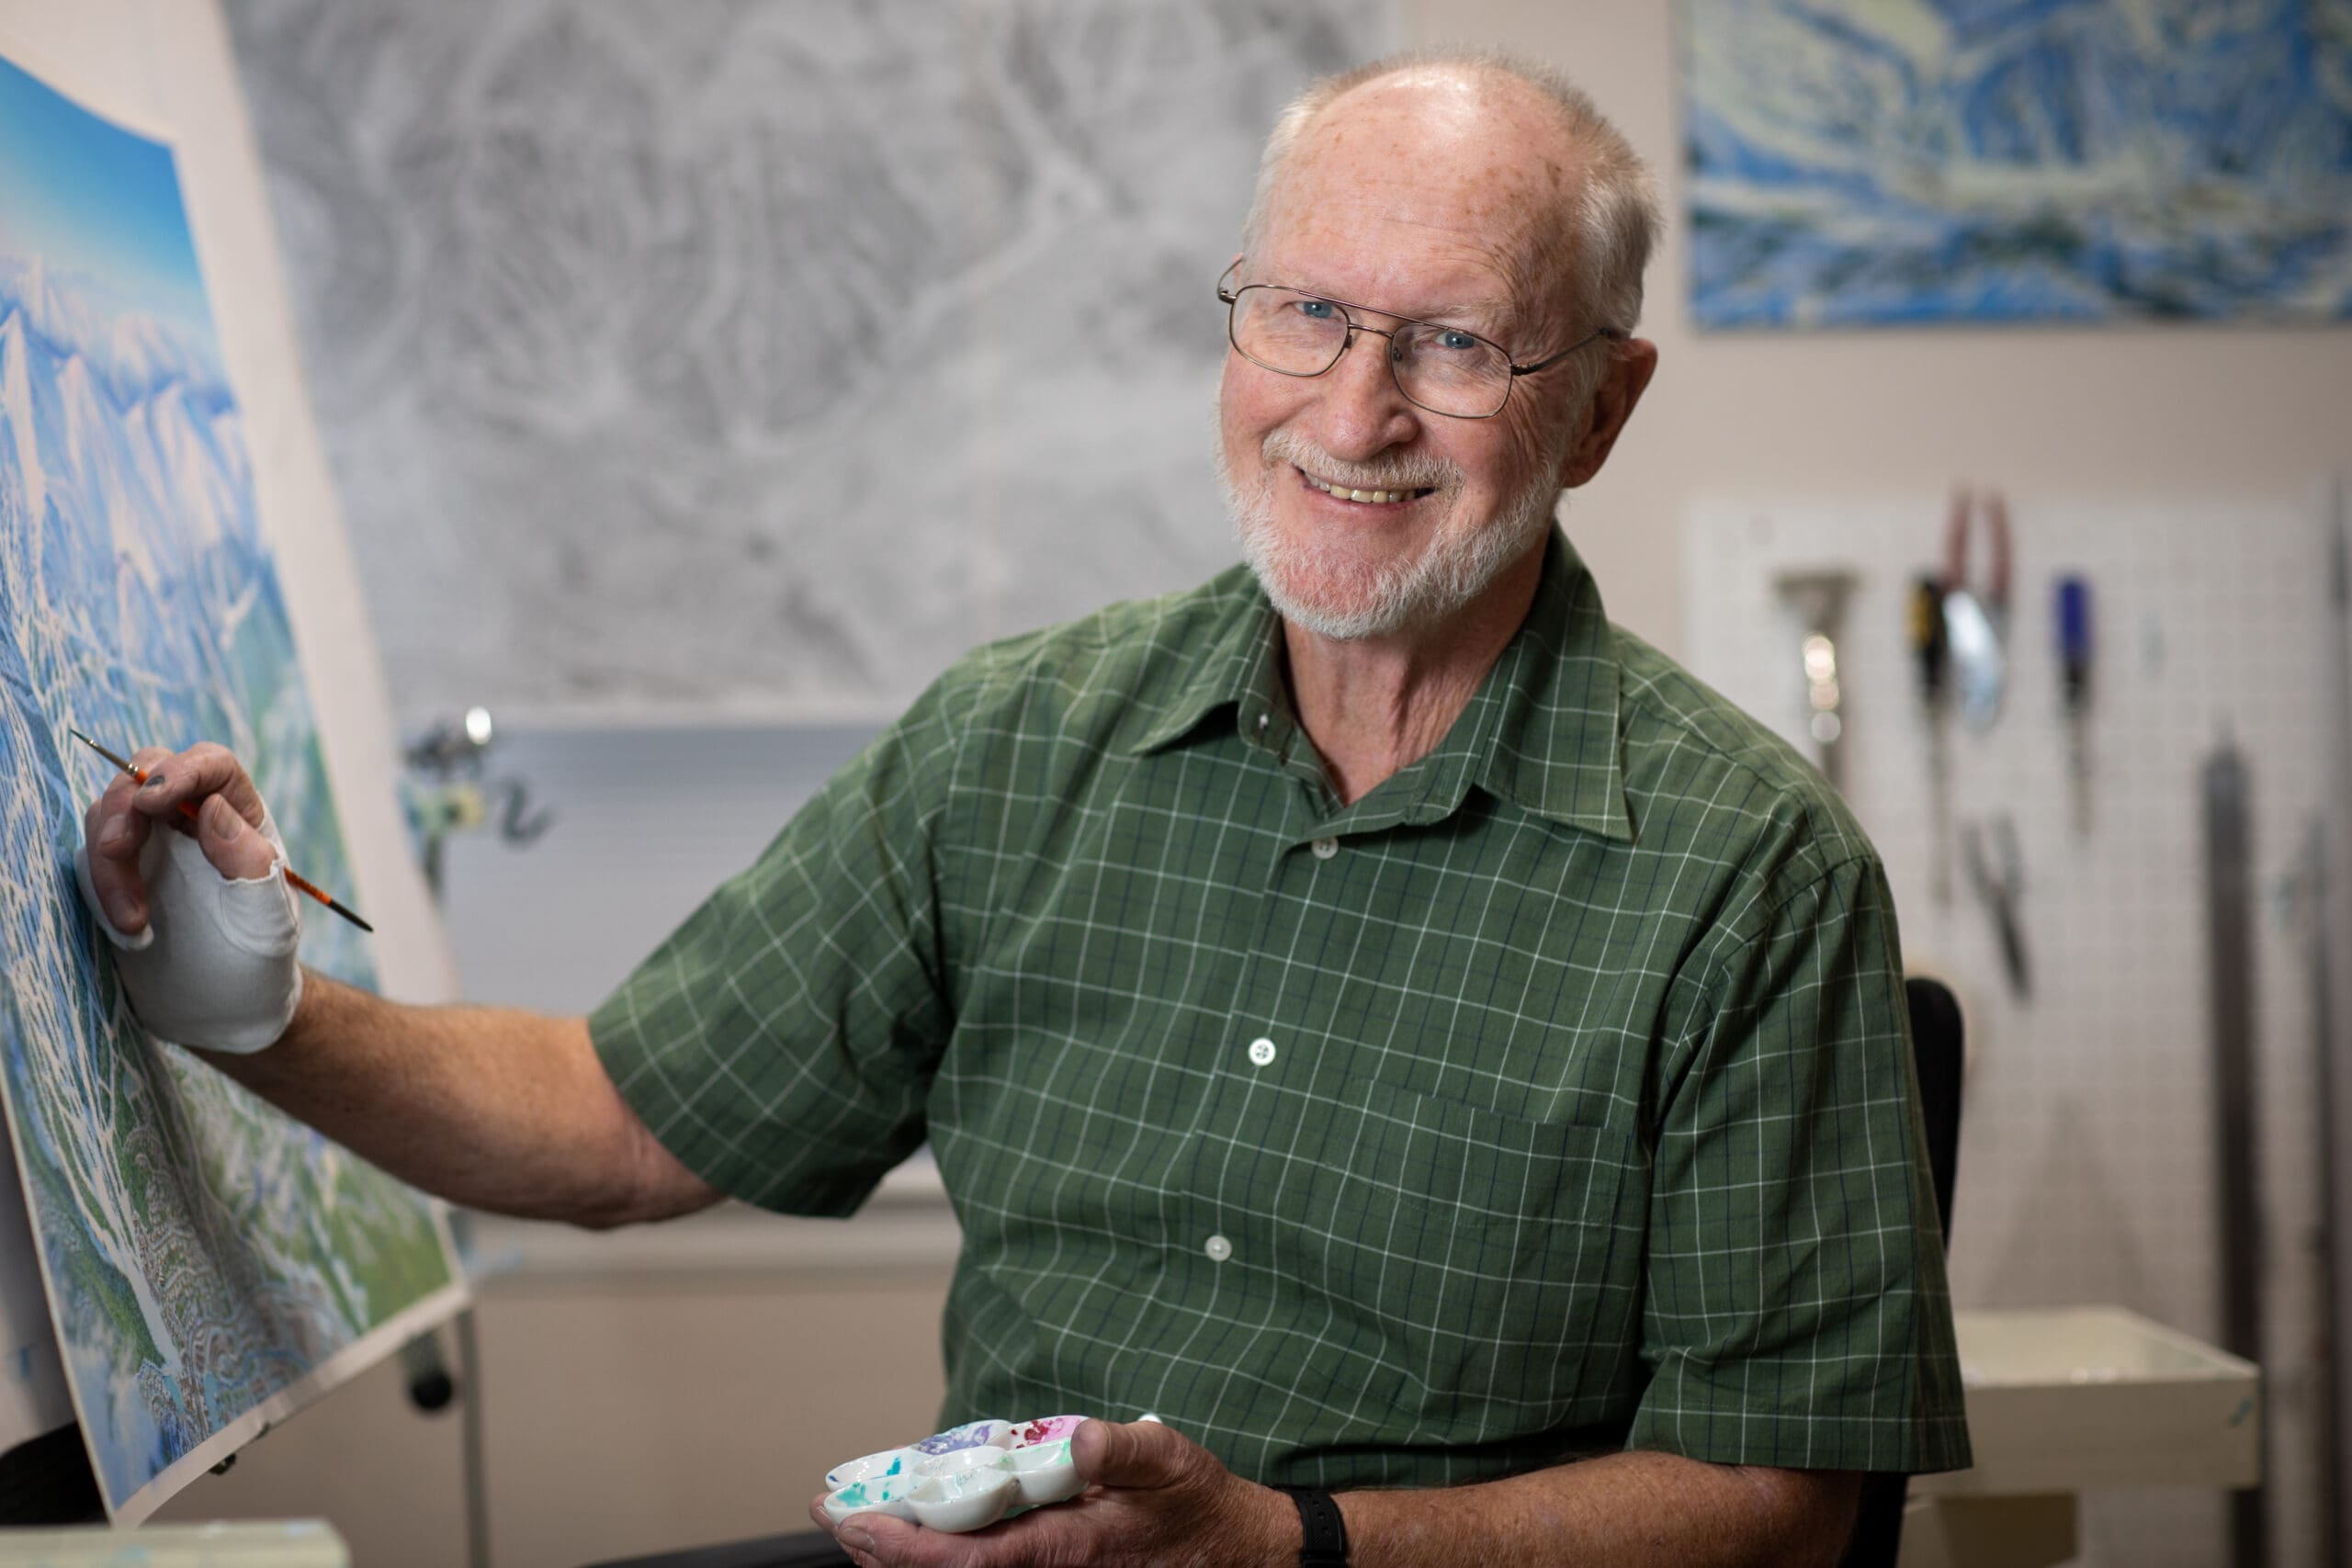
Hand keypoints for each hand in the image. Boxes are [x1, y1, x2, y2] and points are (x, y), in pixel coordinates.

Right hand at [76, 742, 303, 1052]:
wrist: (226, 1008)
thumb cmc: (260, 960)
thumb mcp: (268, 918)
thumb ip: (249, 863)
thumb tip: (212, 808)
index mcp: (240, 816)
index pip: (211, 766)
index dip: (180, 770)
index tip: (152, 799)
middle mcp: (191, 819)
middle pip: (145, 776)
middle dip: (123, 807)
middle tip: (114, 851)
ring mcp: (151, 844)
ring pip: (109, 814)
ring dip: (108, 858)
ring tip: (133, 921)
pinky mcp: (118, 873)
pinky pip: (91, 856)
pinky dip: (99, 884)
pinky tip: (128, 928)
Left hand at [809, 1419, 1294, 1567]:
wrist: (1237, 1555)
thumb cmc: (1196, 1505)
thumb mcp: (1169, 1460)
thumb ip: (1124, 1448)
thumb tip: (1082, 1438)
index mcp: (1064, 1550)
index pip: (962, 1563)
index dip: (900, 1546)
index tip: (853, 1518)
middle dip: (879, 1549)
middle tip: (832, 1508)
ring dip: (900, 1554)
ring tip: (857, 1517)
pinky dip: (937, 1554)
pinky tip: (916, 1529)